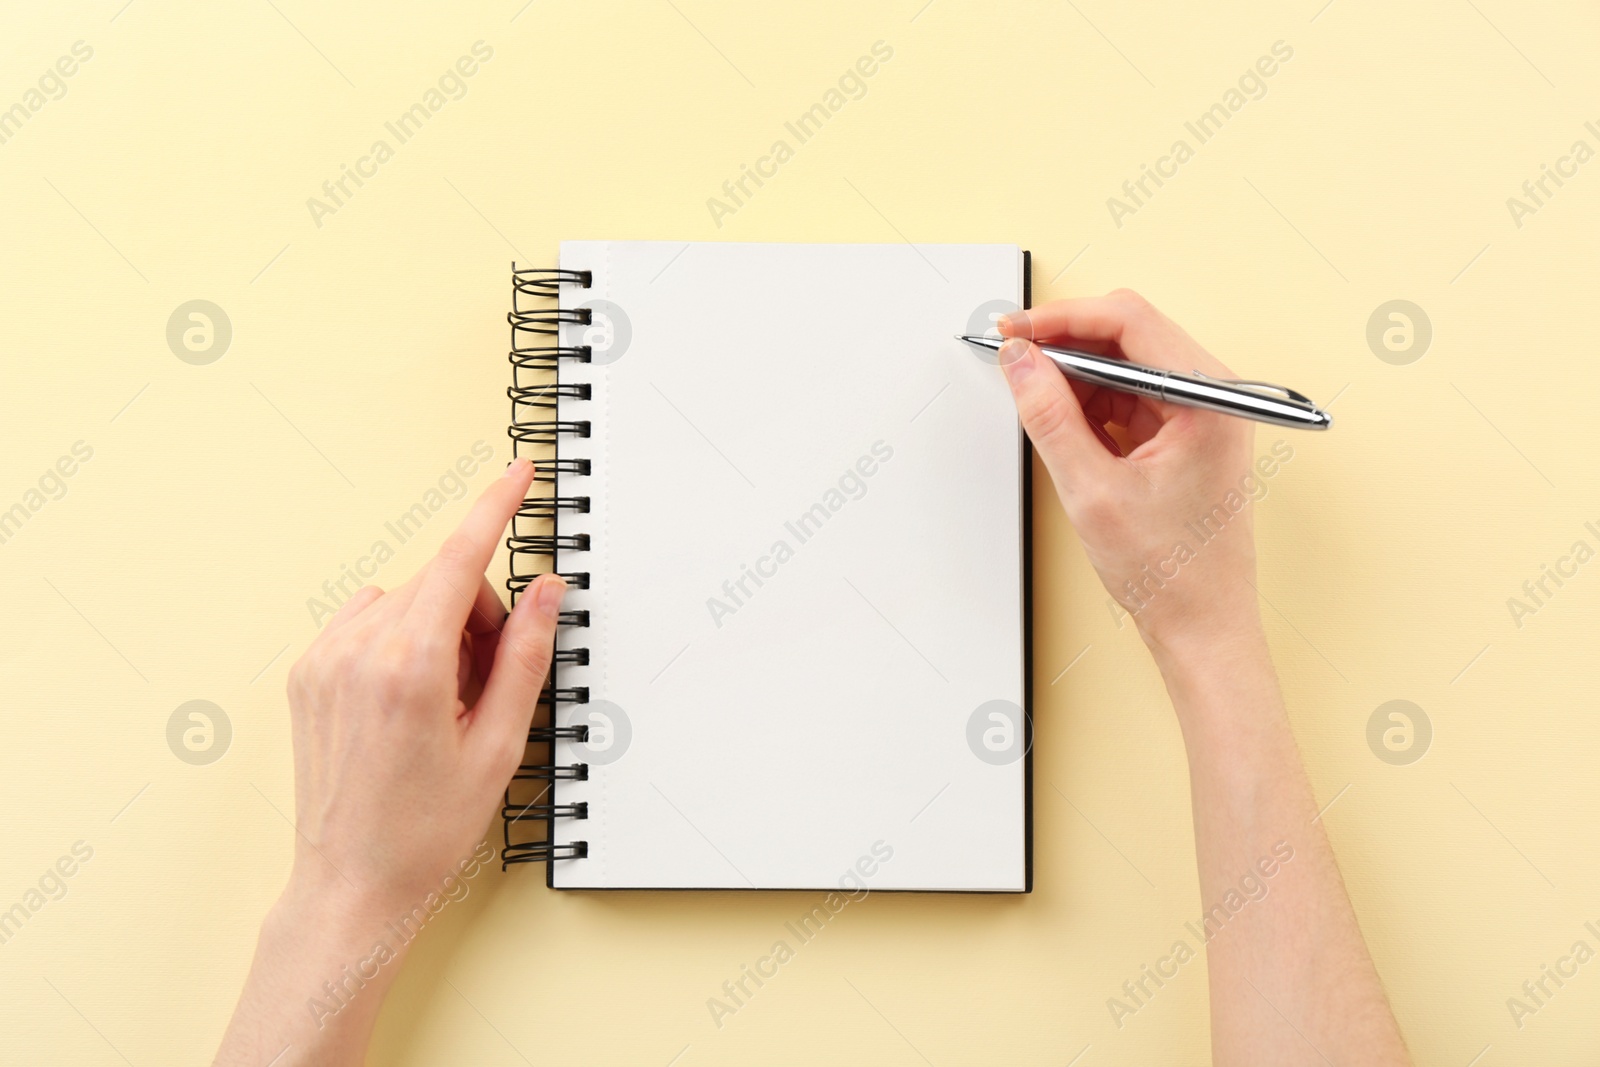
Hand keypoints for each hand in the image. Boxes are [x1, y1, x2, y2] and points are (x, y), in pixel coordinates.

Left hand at [285, 456, 564, 911]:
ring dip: (438, 627)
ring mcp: (324, 660)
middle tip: (490, 682)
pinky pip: (367, 620)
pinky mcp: (306, 673)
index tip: (518, 474)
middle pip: (439, 582)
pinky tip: (410, 696)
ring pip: (404, 599)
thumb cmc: (425, 829)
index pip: (461, 558)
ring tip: (447, 700)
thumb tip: (545, 591)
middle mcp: (357, 651)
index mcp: (409, 666)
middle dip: (479, 613)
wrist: (352, 882)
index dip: (495, 508)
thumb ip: (526, 656)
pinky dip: (399, 639)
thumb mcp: (499, 744)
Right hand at [997, 290, 1261, 656]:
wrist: (1202, 626)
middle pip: (1129, 334)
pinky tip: (1066, 427)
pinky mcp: (1186, 434)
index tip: (1015, 330)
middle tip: (1015, 359)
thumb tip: (1021, 362)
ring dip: (1077, 377)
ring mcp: (1202, 414)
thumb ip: (1050, 417)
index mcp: (1209, 400)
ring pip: (1126, 365)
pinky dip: (1093, 405)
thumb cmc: (1172, 573)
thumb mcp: (1092, 491)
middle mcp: (1215, 397)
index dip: (1062, 319)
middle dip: (1066, 344)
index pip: (1129, 321)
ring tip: (1038, 404)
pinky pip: (1131, 397)